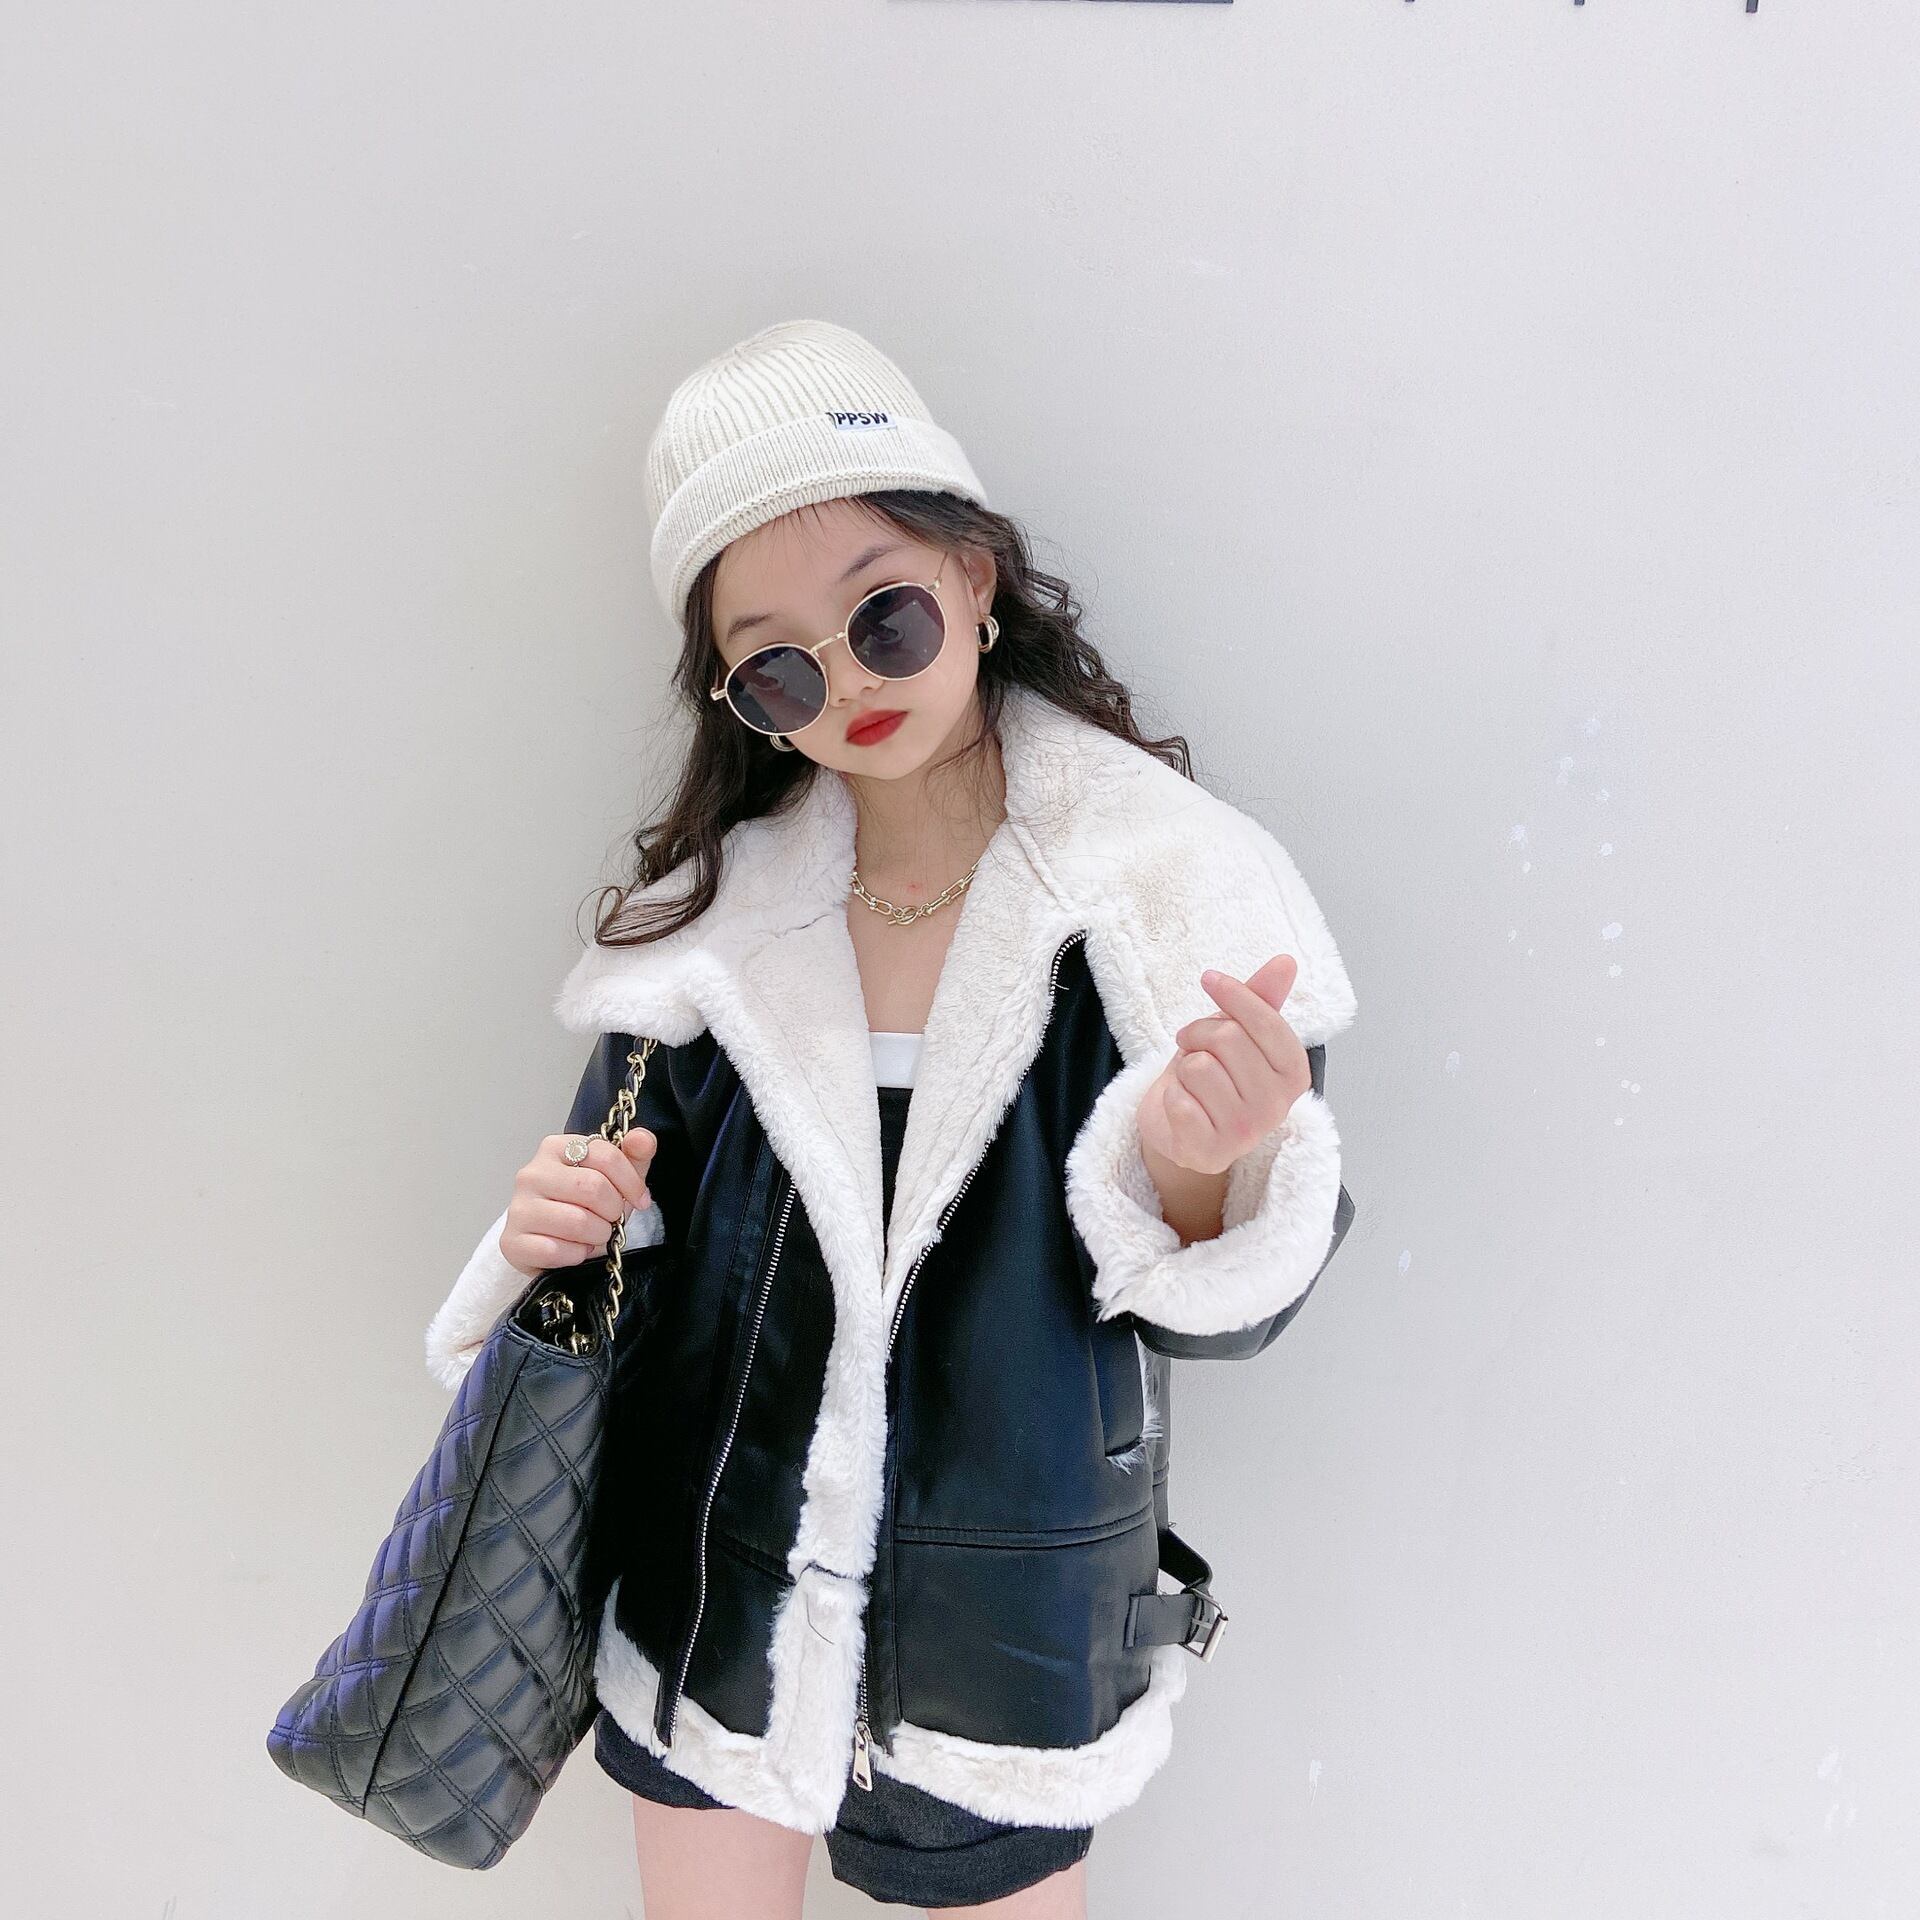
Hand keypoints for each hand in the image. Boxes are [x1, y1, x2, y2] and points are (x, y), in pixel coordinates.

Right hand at [499, 1127, 657, 1278]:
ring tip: (594, 1235)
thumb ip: (633, 1155)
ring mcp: (518, 1207)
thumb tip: (642, 1138)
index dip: (631, 1182)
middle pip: (592, 1188)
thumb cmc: (585, 1206)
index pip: (605, 1156)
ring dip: (597, 1235)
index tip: (639, 1199)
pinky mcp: (512, 1241)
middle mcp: (532, 1173)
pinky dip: (575, 1255)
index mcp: (556, 1148)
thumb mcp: (615, 1178)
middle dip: (613, 1210)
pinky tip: (573, 1249)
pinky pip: (557, 1250)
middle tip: (611, 1219)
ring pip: (577, 1221)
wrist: (553, 1243)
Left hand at [1136, 954, 1311, 1176]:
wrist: (1181, 1126)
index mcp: (1294, 1073)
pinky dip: (1170, 1097)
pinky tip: (1182, 1108)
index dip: (1233, 994)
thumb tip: (1285, 962)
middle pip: (1226, 1038)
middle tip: (1192, 1046)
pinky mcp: (1209, 1153)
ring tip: (1191, 1082)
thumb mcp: (1237, 1031)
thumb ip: (1261, 999)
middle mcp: (1277, 1106)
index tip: (1210, 979)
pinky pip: (1177, 1101)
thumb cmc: (1214, 1074)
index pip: (1265, 1020)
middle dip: (1198, 1034)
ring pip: (1198, 1067)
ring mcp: (1245, 1133)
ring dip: (1183, 1068)